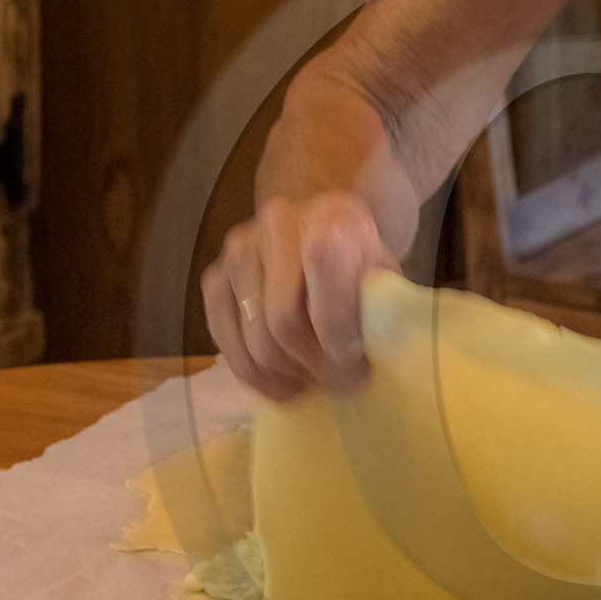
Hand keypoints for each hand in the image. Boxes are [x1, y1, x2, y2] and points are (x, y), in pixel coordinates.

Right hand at [200, 192, 399, 400]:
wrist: (324, 236)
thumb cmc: (361, 267)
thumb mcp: (386, 280)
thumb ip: (381, 311)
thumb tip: (368, 356)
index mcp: (330, 216)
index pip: (323, 267)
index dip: (336, 329)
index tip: (356, 366)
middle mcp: (276, 224)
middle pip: (282, 320)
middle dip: (314, 366)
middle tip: (340, 384)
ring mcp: (238, 250)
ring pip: (253, 341)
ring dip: (287, 375)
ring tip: (314, 380)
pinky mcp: (214, 279)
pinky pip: (226, 344)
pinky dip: (257, 376)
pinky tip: (284, 380)